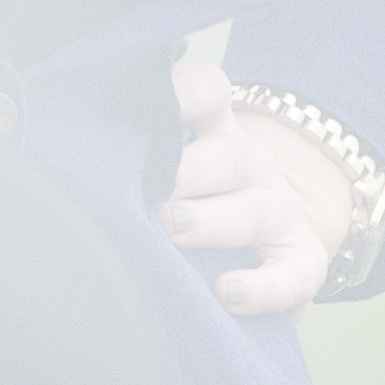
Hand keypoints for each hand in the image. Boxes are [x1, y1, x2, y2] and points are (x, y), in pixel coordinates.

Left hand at [159, 51, 360, 318]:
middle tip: (148, 190)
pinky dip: (262, 287)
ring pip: (253, 211)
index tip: (151, 97)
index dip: (185, 91)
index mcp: (218, 131)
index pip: (209, 92)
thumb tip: (84, 162)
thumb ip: (142, 153)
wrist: (273, 235)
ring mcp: (280, 212)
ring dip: (211, 222)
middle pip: (228, 157)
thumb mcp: (175, 164)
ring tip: (171, 230)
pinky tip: (227, 293)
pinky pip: (291, 276)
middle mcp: (251, 166)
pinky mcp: (300, 262)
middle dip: (187, 172)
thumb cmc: (194, 198)